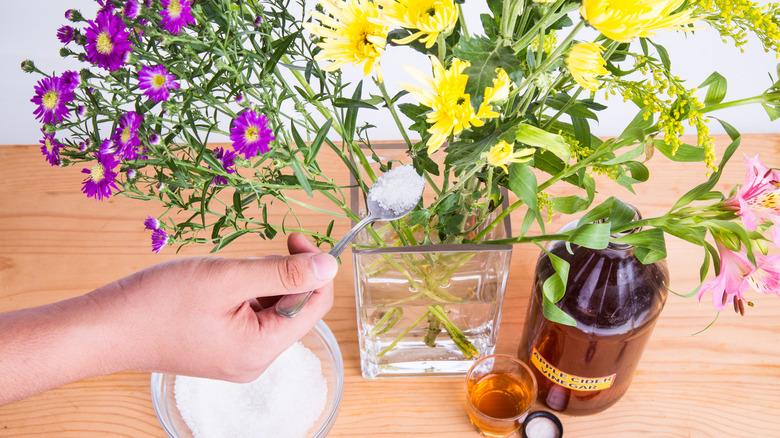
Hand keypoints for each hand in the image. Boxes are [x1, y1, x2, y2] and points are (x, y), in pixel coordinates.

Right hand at [91, 232, 337, 381]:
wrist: (106, 327)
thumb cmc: (159, 301)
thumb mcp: (228, 278)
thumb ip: (282, 272)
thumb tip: (330, 266)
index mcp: (261, 349)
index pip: (315, 306)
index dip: (314, 269)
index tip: (296, 239)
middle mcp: (255, 360)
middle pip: (294, 308)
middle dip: (284, 274)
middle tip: (261, 251)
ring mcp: (239, 357)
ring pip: (273, 309)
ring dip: (263, 282)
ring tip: (228, 272)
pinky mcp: (224, 349)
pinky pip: (252, 316)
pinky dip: (246, 293)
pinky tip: (221, 284)